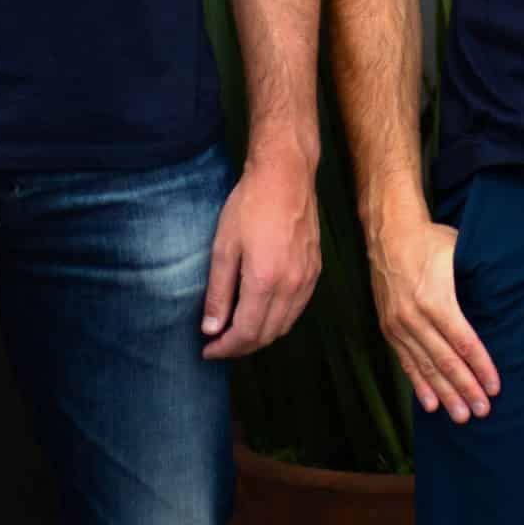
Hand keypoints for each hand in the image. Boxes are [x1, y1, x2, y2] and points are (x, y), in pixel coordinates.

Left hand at [200, 156, 320, 359]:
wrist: (287, 175)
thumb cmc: (250, 205)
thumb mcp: (224, 246)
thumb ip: (218, 292)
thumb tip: (211, 329)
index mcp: (265, 281)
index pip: (246, 333)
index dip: (225, 348)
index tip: (208, 349)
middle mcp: (292, 285)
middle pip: (267, 335)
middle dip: (241, 347)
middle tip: (219, 344)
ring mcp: (308, 278)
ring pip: (285, 325)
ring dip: (261, 336)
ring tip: (238, 332)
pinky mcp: (316, 270)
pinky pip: (298, 308)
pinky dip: (279, 320)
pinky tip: (262, 311)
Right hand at [369, 219, 499, 421]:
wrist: (388, 233)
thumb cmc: (430, 241)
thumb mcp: (458, 253)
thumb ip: (476, 280)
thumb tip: (505, 299)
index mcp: (435, 299)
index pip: (464, 342)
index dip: (481, 367)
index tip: (495, 387)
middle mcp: (414, 316)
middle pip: (445, 361)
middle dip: (465, 388)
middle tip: (482, 411)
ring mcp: (398, 325)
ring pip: (425, 366)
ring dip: (444, 393)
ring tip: (460, 416)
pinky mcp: (389, 328)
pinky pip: (406, 362)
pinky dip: (418, 384)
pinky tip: (430, 404)